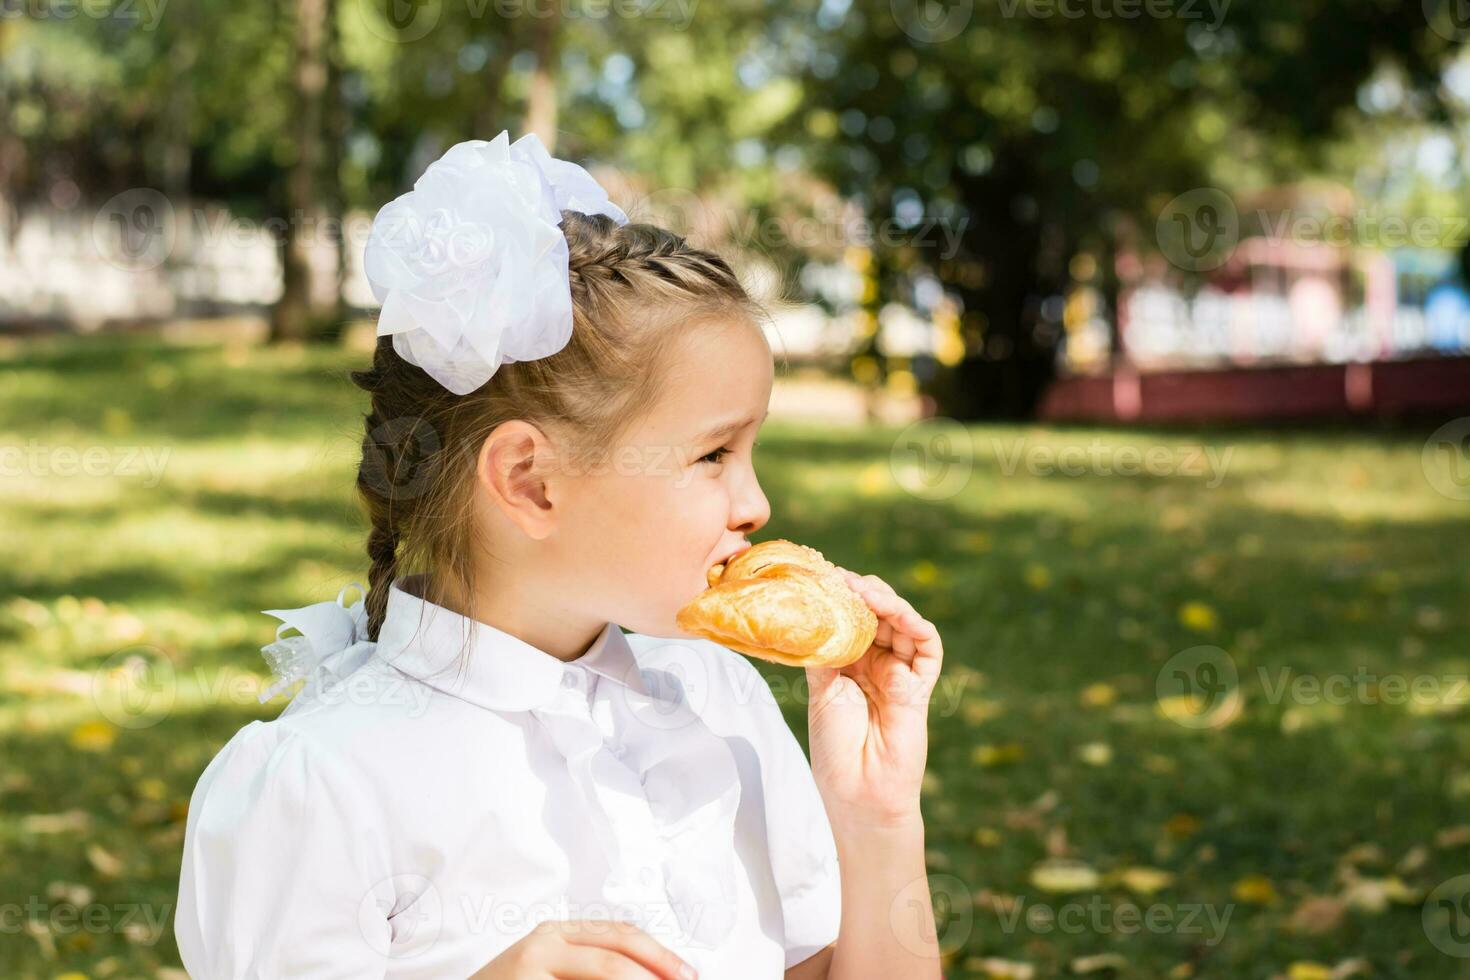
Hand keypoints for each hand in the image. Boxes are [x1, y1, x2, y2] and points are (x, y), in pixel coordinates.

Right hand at [469, 918, 695, 978]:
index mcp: (558, 933)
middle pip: (612, 961)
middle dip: (654, 977)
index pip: (621, 936)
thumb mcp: (553, 964)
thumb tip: (653, 973)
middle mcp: (543, 946)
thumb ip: (593, 964)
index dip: (660, 957)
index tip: (688, 976)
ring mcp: (529, 973)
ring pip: (599, 978)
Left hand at [805, 568, 943, 829]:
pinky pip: (927, 648)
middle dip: (863, 593)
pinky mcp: (919, 686)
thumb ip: (825, 649)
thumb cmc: (835, 746)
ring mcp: (899, 672)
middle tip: (843, 579)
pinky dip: (917, 626)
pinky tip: (899, 615)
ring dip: (887, 603)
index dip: (842, 597)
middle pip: (878, 614)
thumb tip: (814, 609)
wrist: (857, 791)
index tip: (825, 577)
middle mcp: (875, 663)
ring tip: (865, 592)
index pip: (851, 618)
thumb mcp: (822, 689)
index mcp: (849, 662)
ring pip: (902, 624)